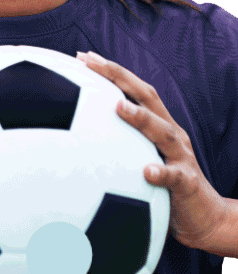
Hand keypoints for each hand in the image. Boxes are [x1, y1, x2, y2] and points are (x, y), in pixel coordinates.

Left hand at [76, 51, 226, 250]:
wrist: (204, 217)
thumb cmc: (162, 185)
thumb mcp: (138, 157)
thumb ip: (115, 142)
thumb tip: (68, 137)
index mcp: (157, 124)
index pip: (134, 90)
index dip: (110, 71)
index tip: (82, 56)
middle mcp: (170, 134)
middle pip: (147, 97)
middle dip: (118, 76)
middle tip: (91, 62)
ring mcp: (181, 156)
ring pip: (163, 131)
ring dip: (140, 117)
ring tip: (118, 106)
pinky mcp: (188, 184)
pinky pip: (175, 177)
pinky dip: (162, 172)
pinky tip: (147, 171)